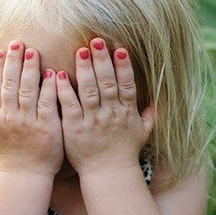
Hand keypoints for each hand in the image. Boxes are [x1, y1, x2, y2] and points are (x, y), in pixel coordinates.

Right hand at [0, 39, 64, 175]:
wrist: (25, 177)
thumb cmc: (8, 157)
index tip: (1, 50)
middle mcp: (9, 118)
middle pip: (10, 84)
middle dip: (13, 61)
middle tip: (17, 42)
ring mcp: (28, 122)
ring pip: (28, 90)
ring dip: (30, 69)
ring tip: (33, 51)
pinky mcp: (47, 128)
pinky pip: (47, 103)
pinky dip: (49, 88)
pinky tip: (52, 73)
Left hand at [56, 36, 153, 174]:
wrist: (108, 174)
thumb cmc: (124, 152)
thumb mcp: (142, 133)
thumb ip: (148, 115)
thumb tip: (157, 101)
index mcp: (127, 112)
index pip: (127, 84)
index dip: (124, 66)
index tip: (120, 48)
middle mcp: (111, 114)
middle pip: (107, 83)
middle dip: (102, 60)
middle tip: (96, 40)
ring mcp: (93, 120)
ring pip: (89, 90)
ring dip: (84, 69)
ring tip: (81, 51)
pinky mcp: (75, 128)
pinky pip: (70, 105)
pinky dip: (64, 89)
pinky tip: (58, 74)